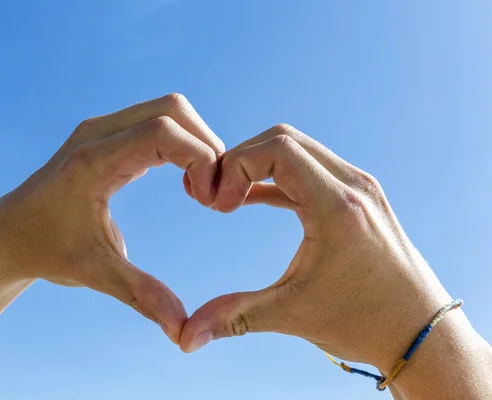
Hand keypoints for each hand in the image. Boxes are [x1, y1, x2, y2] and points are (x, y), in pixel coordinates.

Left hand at [0, 94, 223, 343]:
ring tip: (200, 189)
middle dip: (206, 145)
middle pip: (172, 109)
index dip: (199, 158)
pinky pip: (157, 122)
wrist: (8, 234)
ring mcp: (100, 129)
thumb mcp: (95, 273)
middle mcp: (96, 134)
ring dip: (196, 142)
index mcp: (93, 162)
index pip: (162, 132)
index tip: (209, 200)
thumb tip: (182, 331)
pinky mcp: (106, 135)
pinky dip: (181, 144)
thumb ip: (142, 295)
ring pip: (168, 110)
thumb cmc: (47, 252)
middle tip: (213, 193)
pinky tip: (185, 181)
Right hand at [179, 123, 452, 369]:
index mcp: (337, 206)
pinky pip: (310, 171)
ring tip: (230, 201)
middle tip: (218, 199)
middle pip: (284, 139)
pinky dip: (277, 179)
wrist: (420, 332)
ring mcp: (359, 188)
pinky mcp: (359, 199)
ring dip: (259, 166)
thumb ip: (235, 316)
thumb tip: (186, 339)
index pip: (276, 148)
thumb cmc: (364, 323)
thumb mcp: (294, 315)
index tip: (217, 204)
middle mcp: (352, 186)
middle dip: (241, 161)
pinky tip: (253, 200)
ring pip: (298, 150)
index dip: (235, 165)